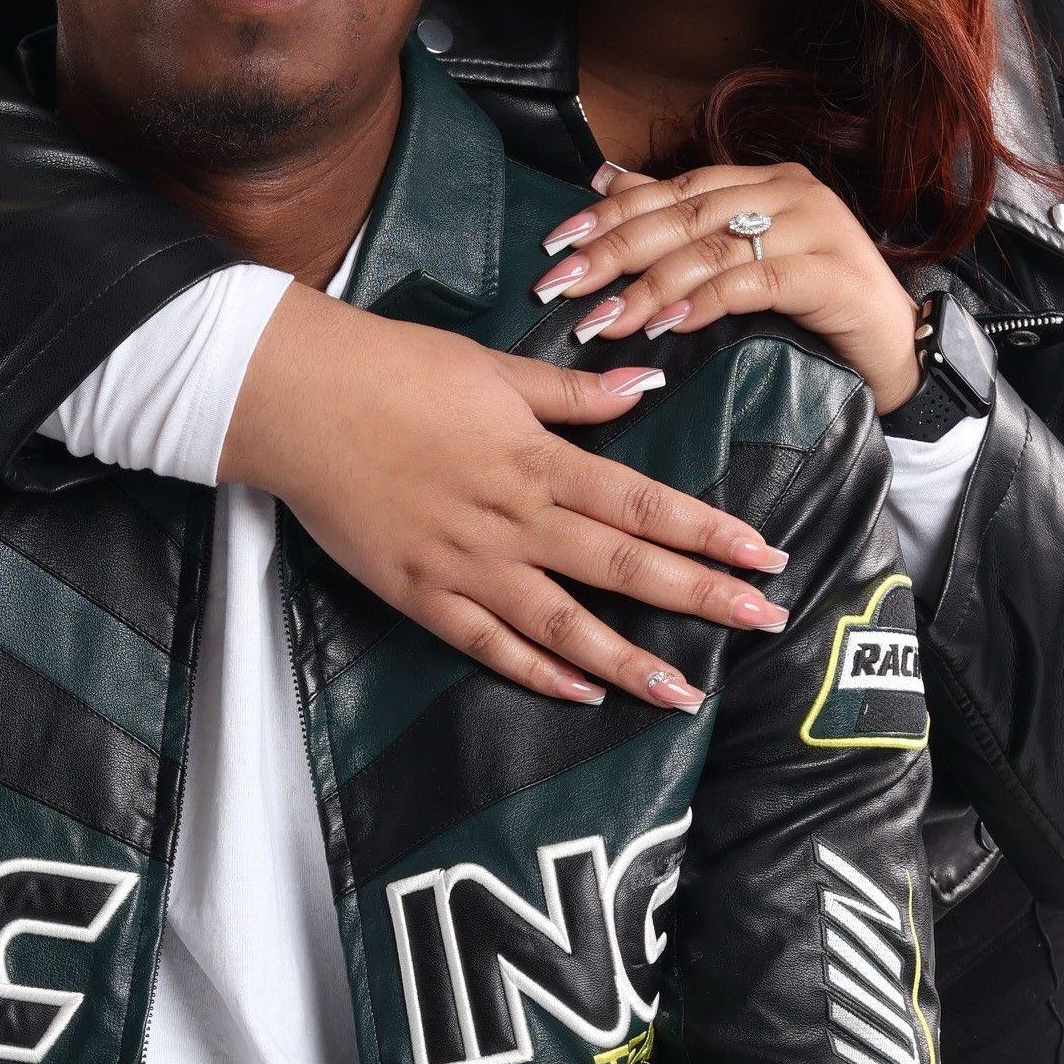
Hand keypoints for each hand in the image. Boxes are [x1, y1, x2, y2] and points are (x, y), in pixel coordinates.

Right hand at [220, 286, 790, 708]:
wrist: (298, 400)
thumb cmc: (395, 369)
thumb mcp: (493, 370)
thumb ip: (572, 392)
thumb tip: (645, 386)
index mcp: (537, 459)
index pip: (644, 502)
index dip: (709, 531)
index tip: (763, 554)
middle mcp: (513, 519)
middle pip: (623, 566)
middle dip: (700, 596)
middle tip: (764, 623)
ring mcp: (466, 564)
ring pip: (563, 624)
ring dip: (630, 659)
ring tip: (684, 690)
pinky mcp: (420, 593)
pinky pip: (488, 644)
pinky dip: (537, 673)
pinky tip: (583, 693)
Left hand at [532, 162, 921, 414]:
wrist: (899, 350)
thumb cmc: (813, 307)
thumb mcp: (742, 256)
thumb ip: (682, 214)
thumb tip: (606, 178)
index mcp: (763, 181)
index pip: (672, 189)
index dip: (611, 214)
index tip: (558, 244)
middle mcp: (790, 192)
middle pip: (684, 216)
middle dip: (616, 251)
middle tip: (563, 285)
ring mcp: (818, 227)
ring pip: (714, 249)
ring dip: (651, 286)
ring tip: (605, 320)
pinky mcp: (833, 272)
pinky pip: (756, 282)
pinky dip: (707, 302)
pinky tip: (669, 325)